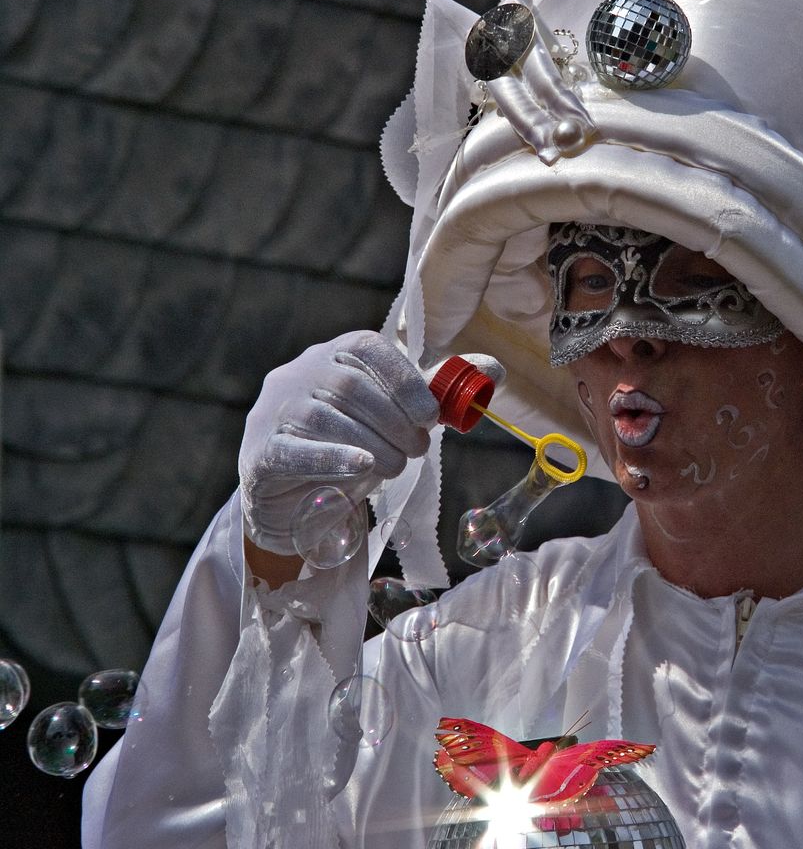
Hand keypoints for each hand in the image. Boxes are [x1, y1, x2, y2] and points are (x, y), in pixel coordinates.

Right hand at [238, 330, 438, 551]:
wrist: (293, 498)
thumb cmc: (351, 443)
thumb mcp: (393, 414)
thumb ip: (436, 392)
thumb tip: (496, 370)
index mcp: (333, 354)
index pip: (368, 350)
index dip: (404, 381)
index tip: (431, 416)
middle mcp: (299, 373)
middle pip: (350, 387)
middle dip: (394, 421)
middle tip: (418, 451)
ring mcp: (273, 410)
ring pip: (325, 417)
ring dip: (372, 444)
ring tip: (397, 466)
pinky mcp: (259, 452)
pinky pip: (293, 450)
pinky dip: (333, 457)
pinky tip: (362, 467)